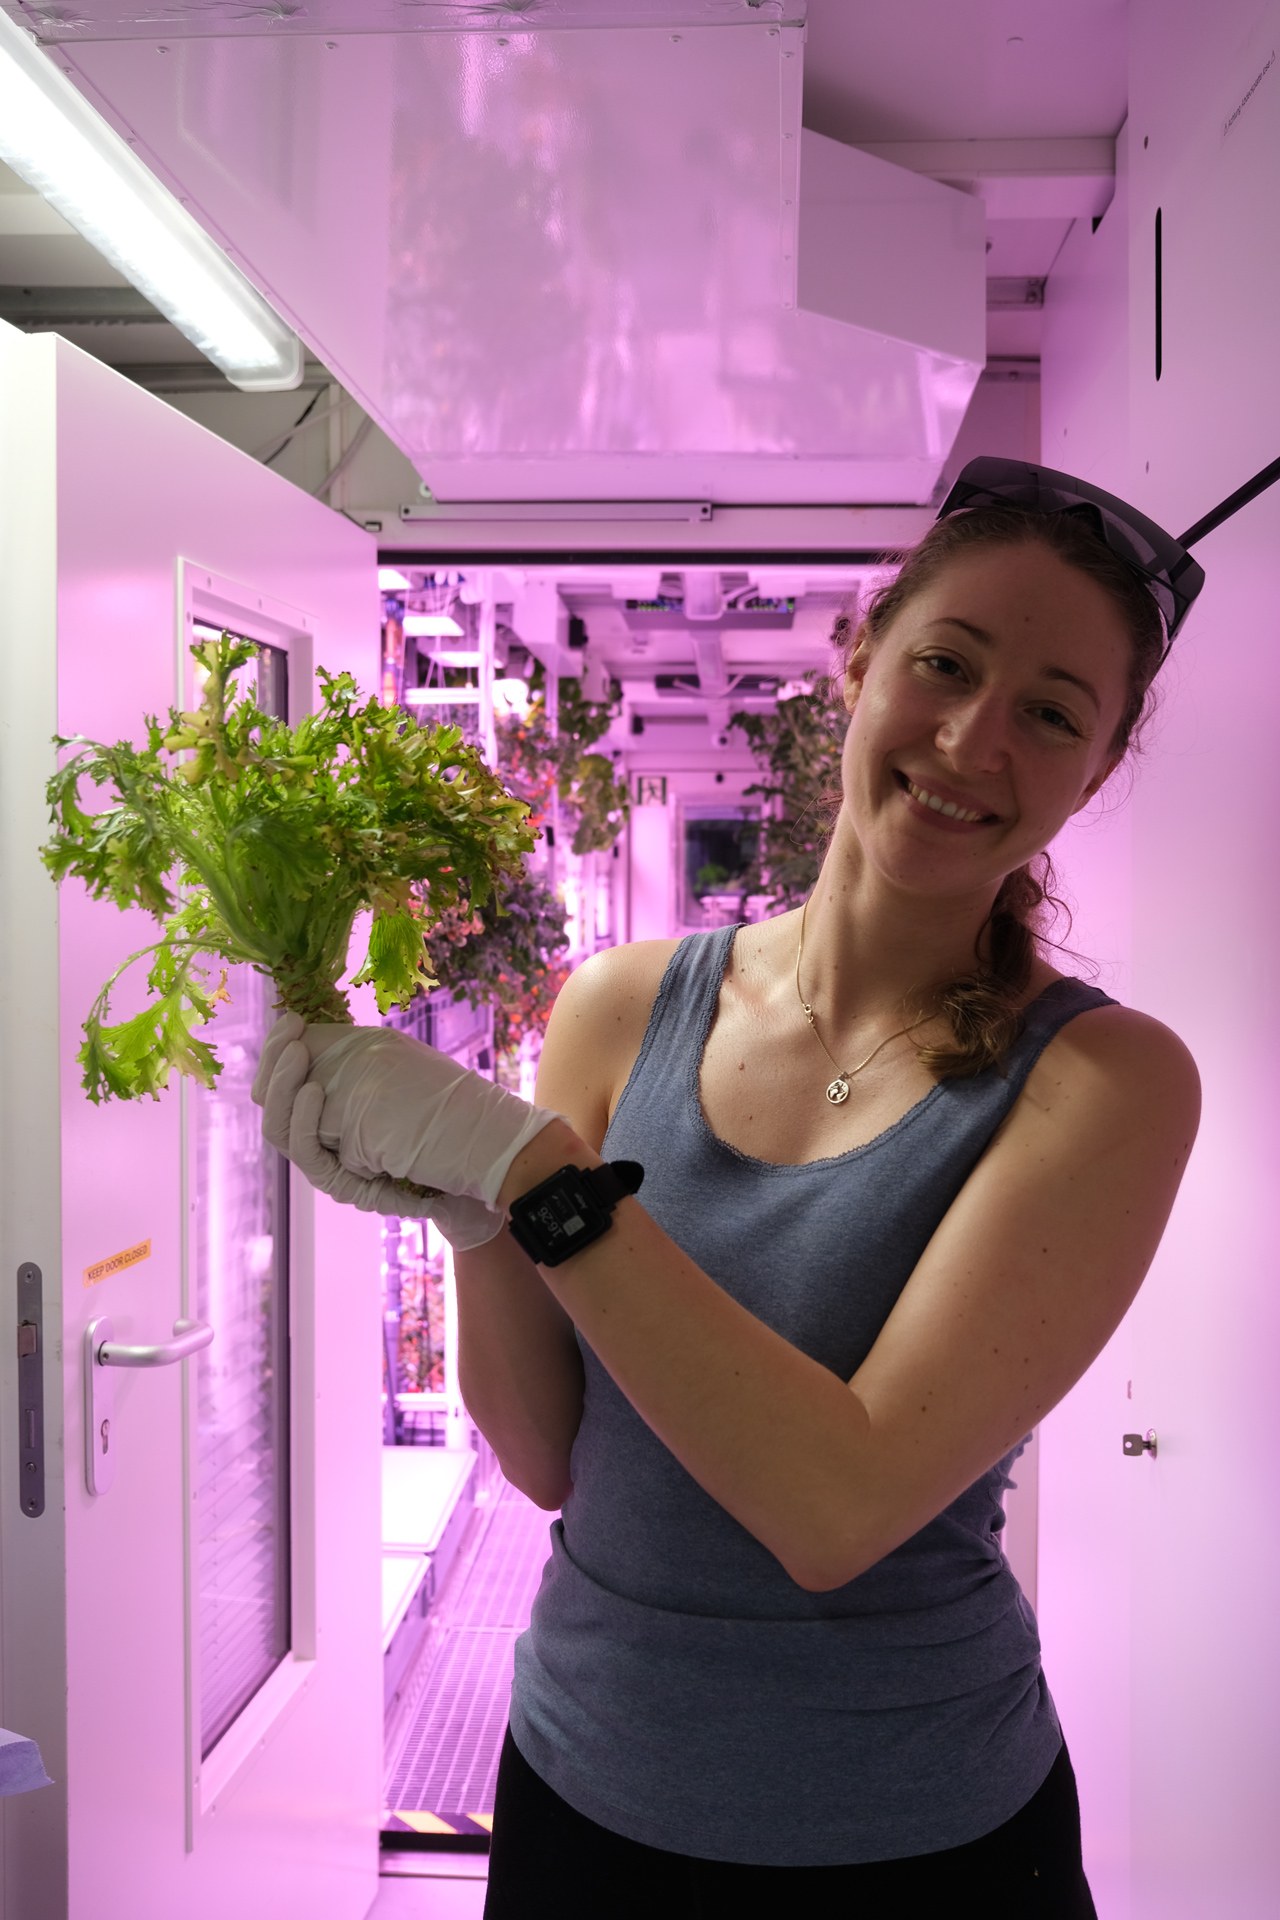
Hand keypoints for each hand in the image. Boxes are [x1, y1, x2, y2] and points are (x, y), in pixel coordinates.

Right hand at [252, 1030, 505, 1239]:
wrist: (471, 1149)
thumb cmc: (431, 1104)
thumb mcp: (383, 1063)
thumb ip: (344, 1050)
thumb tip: (305, 1022)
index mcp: (322, 1103)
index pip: (280, 1075)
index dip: (278, 1046)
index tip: (291, 1018)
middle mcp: (317, 1131)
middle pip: (269, 1100)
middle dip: (274, 1062)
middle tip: (292, 1033)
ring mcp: (326, 1157)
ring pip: (279, 1125)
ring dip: (284, 1084)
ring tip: (298, 1053)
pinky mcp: (339, 1179)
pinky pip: (306, 1148)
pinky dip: (305, 1118)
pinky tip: (313, 1090)